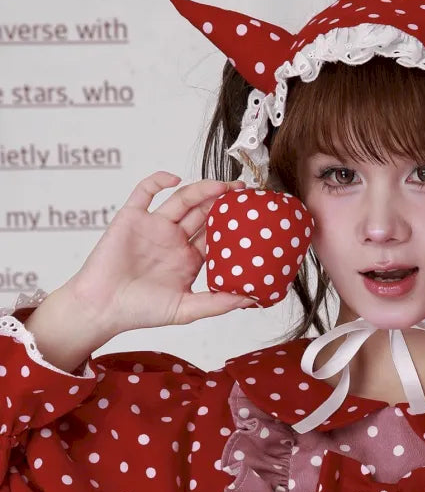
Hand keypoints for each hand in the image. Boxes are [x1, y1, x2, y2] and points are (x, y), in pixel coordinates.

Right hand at [64, 172, 255, 337]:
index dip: (235, 228)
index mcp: (190, 259)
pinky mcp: (132, 216)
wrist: (102, 307)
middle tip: (245, 194)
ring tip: (222, 186)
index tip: (255, 220)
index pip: (218, 238)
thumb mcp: (186, 310)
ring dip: (202, 190)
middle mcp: (175, 240)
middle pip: (204, 214)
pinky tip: (175, 180)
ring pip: (182, 200)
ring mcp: (155, 226)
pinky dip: (159, 181)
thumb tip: (252, 299)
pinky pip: (145, 191)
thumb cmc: (140, 311)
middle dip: (224, 202)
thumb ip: (217, 303)